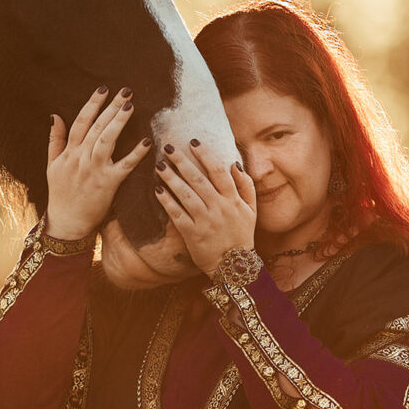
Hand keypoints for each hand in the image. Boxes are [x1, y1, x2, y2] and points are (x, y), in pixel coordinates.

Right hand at [45, 87, 152, 239]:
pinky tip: (147, 141)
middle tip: (126, 91)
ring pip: (106, 140)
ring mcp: (94, 170)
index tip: (103, 88)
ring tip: (130, 106)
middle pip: (96, 126)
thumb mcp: (51, 165)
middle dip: (111, 107)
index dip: (92, 104)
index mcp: (69, 152)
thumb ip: (54, 140)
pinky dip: (136, 153)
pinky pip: (124, 166)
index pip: (81, 122)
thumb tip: (55, 115)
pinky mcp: (107, 184)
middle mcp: (81, 158)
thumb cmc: (60, 194)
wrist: (66, 223)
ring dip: (119, 122)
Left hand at [153, 140, 256, 275]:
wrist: (235, 267)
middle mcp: (218, 208)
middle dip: (182, 161)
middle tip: (168, 147)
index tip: (193, 142)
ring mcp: (204, 221)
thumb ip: (246, 186)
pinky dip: (167, 202)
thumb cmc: (242, 235)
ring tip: (159, 165)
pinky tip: (157, 190)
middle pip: (198, 179)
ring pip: (185, 194)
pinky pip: (177, 214)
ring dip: (171, 178)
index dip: (205, 154)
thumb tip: (234, 164)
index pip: (218, 171)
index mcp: (232, 200)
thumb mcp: (251, 210)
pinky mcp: (192, 234)